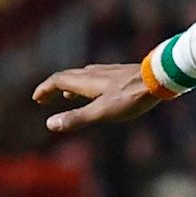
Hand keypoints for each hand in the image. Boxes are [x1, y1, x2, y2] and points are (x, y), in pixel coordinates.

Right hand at [34, 63, 166, 134]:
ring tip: (66, 96)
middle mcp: (93, 73)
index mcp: (85, 81)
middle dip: (53, 87)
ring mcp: (107, 72)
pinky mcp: (120, 73)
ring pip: (82, 76)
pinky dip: (86, 85)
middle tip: (45, 98)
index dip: (44, 89)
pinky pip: (96, 77)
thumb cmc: (131, 97)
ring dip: (70, 86)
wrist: (159, 78)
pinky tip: (97, 91)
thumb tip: (50, 124)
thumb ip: (77, 118)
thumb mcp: (102, 112)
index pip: (57, 80)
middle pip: (67, 77)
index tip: (36, 98)